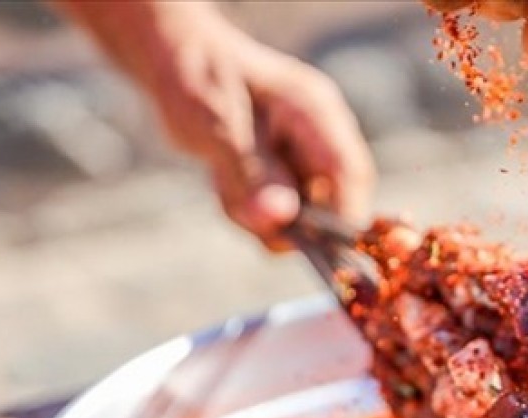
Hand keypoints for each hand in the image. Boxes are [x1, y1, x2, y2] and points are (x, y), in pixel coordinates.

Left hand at [57, 2, 372, 246]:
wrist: (175, 61)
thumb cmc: (197, 81)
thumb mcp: (217, 129)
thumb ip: (252, 174)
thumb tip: (281, 220)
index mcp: (316, 112)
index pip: (352, 175)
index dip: (340, 218)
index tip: (307, 245)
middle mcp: (321, 135)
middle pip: (332, 201)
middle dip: (288, 220)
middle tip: (243, 212)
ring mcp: (306, 154)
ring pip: (303, 213)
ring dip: (261, 216)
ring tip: (225, 184)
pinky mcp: (289, 171)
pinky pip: (282, 211)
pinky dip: (252, 211)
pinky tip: (227, 184)